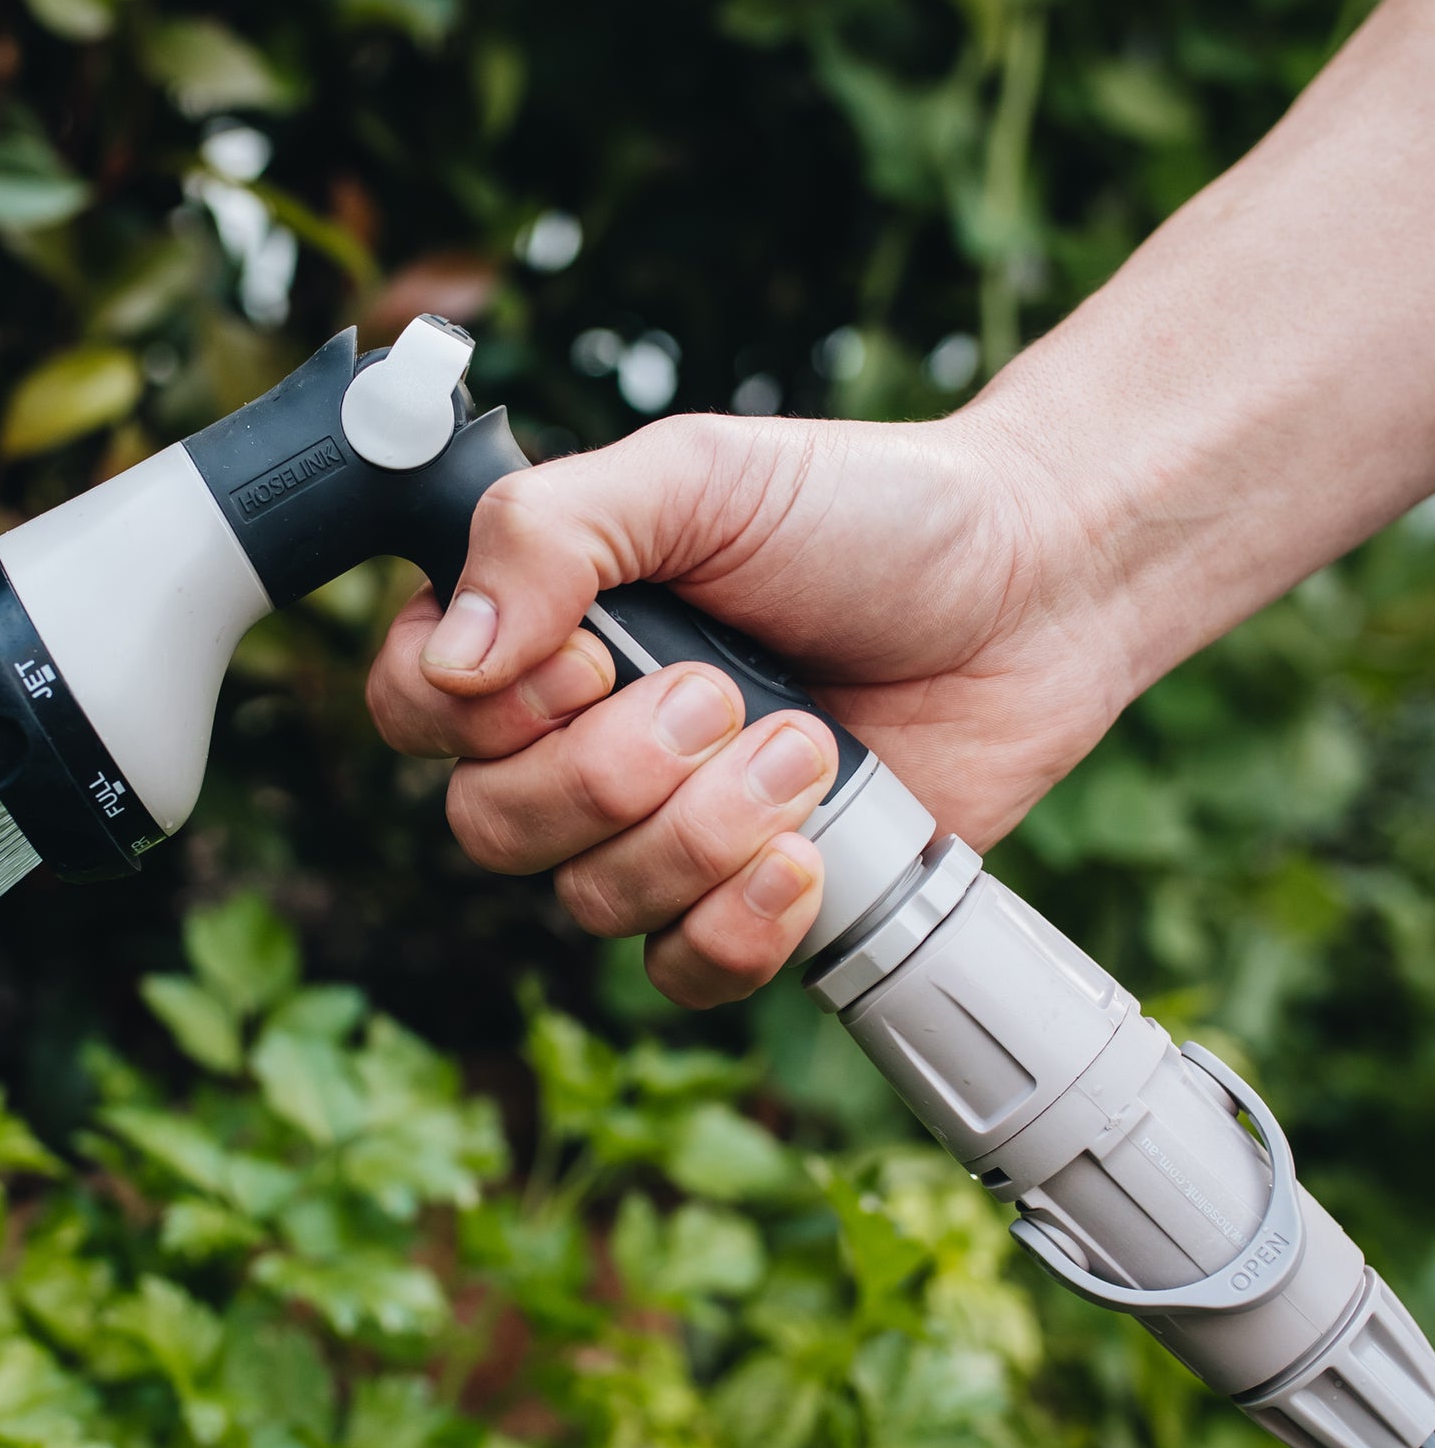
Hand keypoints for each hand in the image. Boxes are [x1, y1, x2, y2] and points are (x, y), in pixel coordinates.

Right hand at [366, 406, 1129, 1007]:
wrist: (1032, 589)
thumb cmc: (861, 514)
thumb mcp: (693, 475)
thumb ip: (547, 535)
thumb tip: (452, 657)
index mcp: (543, 633)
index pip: (414, 709)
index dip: (485, 713)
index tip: (591, 658)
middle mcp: (580, 740)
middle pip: (489, 825)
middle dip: (615, 772)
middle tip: (728, 695)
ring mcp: (659, 831)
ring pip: (586, 901)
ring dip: (702, 830)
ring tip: (806, 747)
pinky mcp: (744, 904)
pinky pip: (676, 972)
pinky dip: (735, 925)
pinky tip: (803, 858)